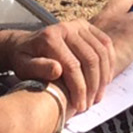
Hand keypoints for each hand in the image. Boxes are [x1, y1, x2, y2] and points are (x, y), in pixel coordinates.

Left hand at [0, 18, 122, 112]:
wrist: (25, 43)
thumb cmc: (24, 59)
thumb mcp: (23, 66)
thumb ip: (38, 68)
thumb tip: (57, 70)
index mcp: (50, 37)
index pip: (73, 66)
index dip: (79, 89)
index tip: (80, 106)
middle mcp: (67, 27)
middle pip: (91, 59)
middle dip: (93, 86)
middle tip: (89, 104)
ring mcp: (80, 25)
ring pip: (102, 53)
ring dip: (103, 78)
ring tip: (97, 96)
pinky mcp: (88, 27)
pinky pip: (106, 44)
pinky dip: (109, 64)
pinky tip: (105, 80)